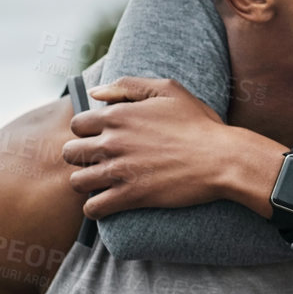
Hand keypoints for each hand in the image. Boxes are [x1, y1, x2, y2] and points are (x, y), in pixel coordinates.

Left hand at [63, 77, 279, 219]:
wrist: (222, 158)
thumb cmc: (198, 123)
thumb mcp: (168, 90)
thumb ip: (127, 86)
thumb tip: (95, 93)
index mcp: (117, 115)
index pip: (76, 124)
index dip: (87, 132)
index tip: (102, 138)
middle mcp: (112, 142)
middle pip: (70, 153)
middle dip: (82, 157)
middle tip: (102, 161)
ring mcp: (119, 171)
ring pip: (77, 182)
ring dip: (87, 183)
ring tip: (104, 183)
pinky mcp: (130, 196)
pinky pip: (93, 208)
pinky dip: (97, 207)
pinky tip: (109, 202)